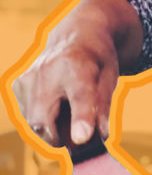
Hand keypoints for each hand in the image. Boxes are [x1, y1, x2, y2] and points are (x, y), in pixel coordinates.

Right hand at [11, 0, 132, 147]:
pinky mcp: (19, 84)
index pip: (79, 96)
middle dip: (61, 137)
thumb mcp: (110, 79)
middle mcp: (48, 70)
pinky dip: (43, 117)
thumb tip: (99, 138)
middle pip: (45, 118)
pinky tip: (56, 102)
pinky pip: (28, 114)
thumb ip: (103, 108)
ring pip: (34, 122)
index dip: (81, 118)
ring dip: (53, 128)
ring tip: (70, 109)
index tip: (82, 139)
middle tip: (80, 137)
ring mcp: (29, 77)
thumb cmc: (97, 60)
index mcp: (78, 65)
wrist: (79, 35)